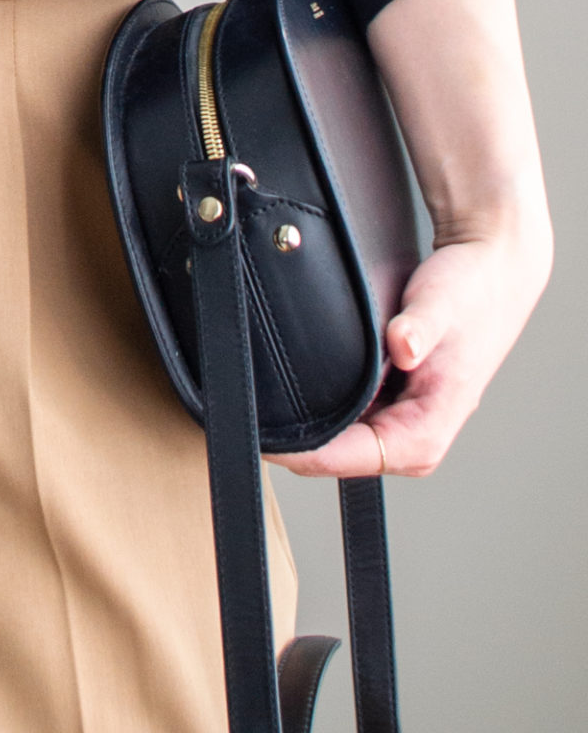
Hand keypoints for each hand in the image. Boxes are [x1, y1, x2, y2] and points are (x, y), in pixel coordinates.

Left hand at [267, 215, 551, 478]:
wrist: (490, 273)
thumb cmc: (470, 292)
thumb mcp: (441, 304)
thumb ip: (419, 327)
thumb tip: (403, 346)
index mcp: (425, 433)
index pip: (347, 459)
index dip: (300, 450)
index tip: (259, 435)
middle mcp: (412, 441)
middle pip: (333, 457)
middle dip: (291, 439)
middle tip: (243, 407)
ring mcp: (400, 426)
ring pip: (334, 441)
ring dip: (302, 424)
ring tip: (261, 396)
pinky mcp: (390, 409)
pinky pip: (343, 420)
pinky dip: (317, 408)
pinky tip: (295, 384)